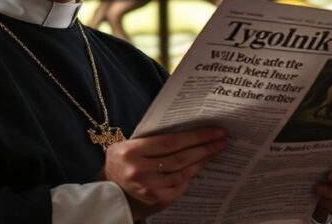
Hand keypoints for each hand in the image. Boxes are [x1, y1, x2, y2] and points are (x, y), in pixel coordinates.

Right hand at [101, 127, 226, 219]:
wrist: (109, 195)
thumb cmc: (121, 165)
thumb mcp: (126, 147)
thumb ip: (150, 140)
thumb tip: (185, 130)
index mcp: (131, 152)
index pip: (171, 141)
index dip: (195, 136)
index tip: (214, 131)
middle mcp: (140, 171)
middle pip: (181, 157)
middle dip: (205, 147)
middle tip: (222, 139)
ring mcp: (150, 188)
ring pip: (183, 172)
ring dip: (202, 160)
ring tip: (215, 151)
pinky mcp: (158, 200)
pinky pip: (180, 185)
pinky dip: (191, 175)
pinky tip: (200, 166)